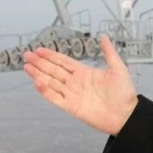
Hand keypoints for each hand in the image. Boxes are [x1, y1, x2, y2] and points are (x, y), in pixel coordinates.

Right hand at [22, 34, 138, 135]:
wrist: (126, 115)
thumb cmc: (124, 93)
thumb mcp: (118, 69)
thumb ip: (109, 53)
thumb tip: (104, 36)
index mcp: (84, 73)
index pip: (63, 62)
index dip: (51, 55)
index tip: (39, 49)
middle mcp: (75, 83)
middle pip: (53, 70)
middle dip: (40, 63)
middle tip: (26, 55)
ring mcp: (72, 95)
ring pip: (51, 82)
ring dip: (38, 74)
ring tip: (26, 66)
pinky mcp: (71, 107)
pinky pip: (55, 98)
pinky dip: (45, 91)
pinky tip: (36, 82)